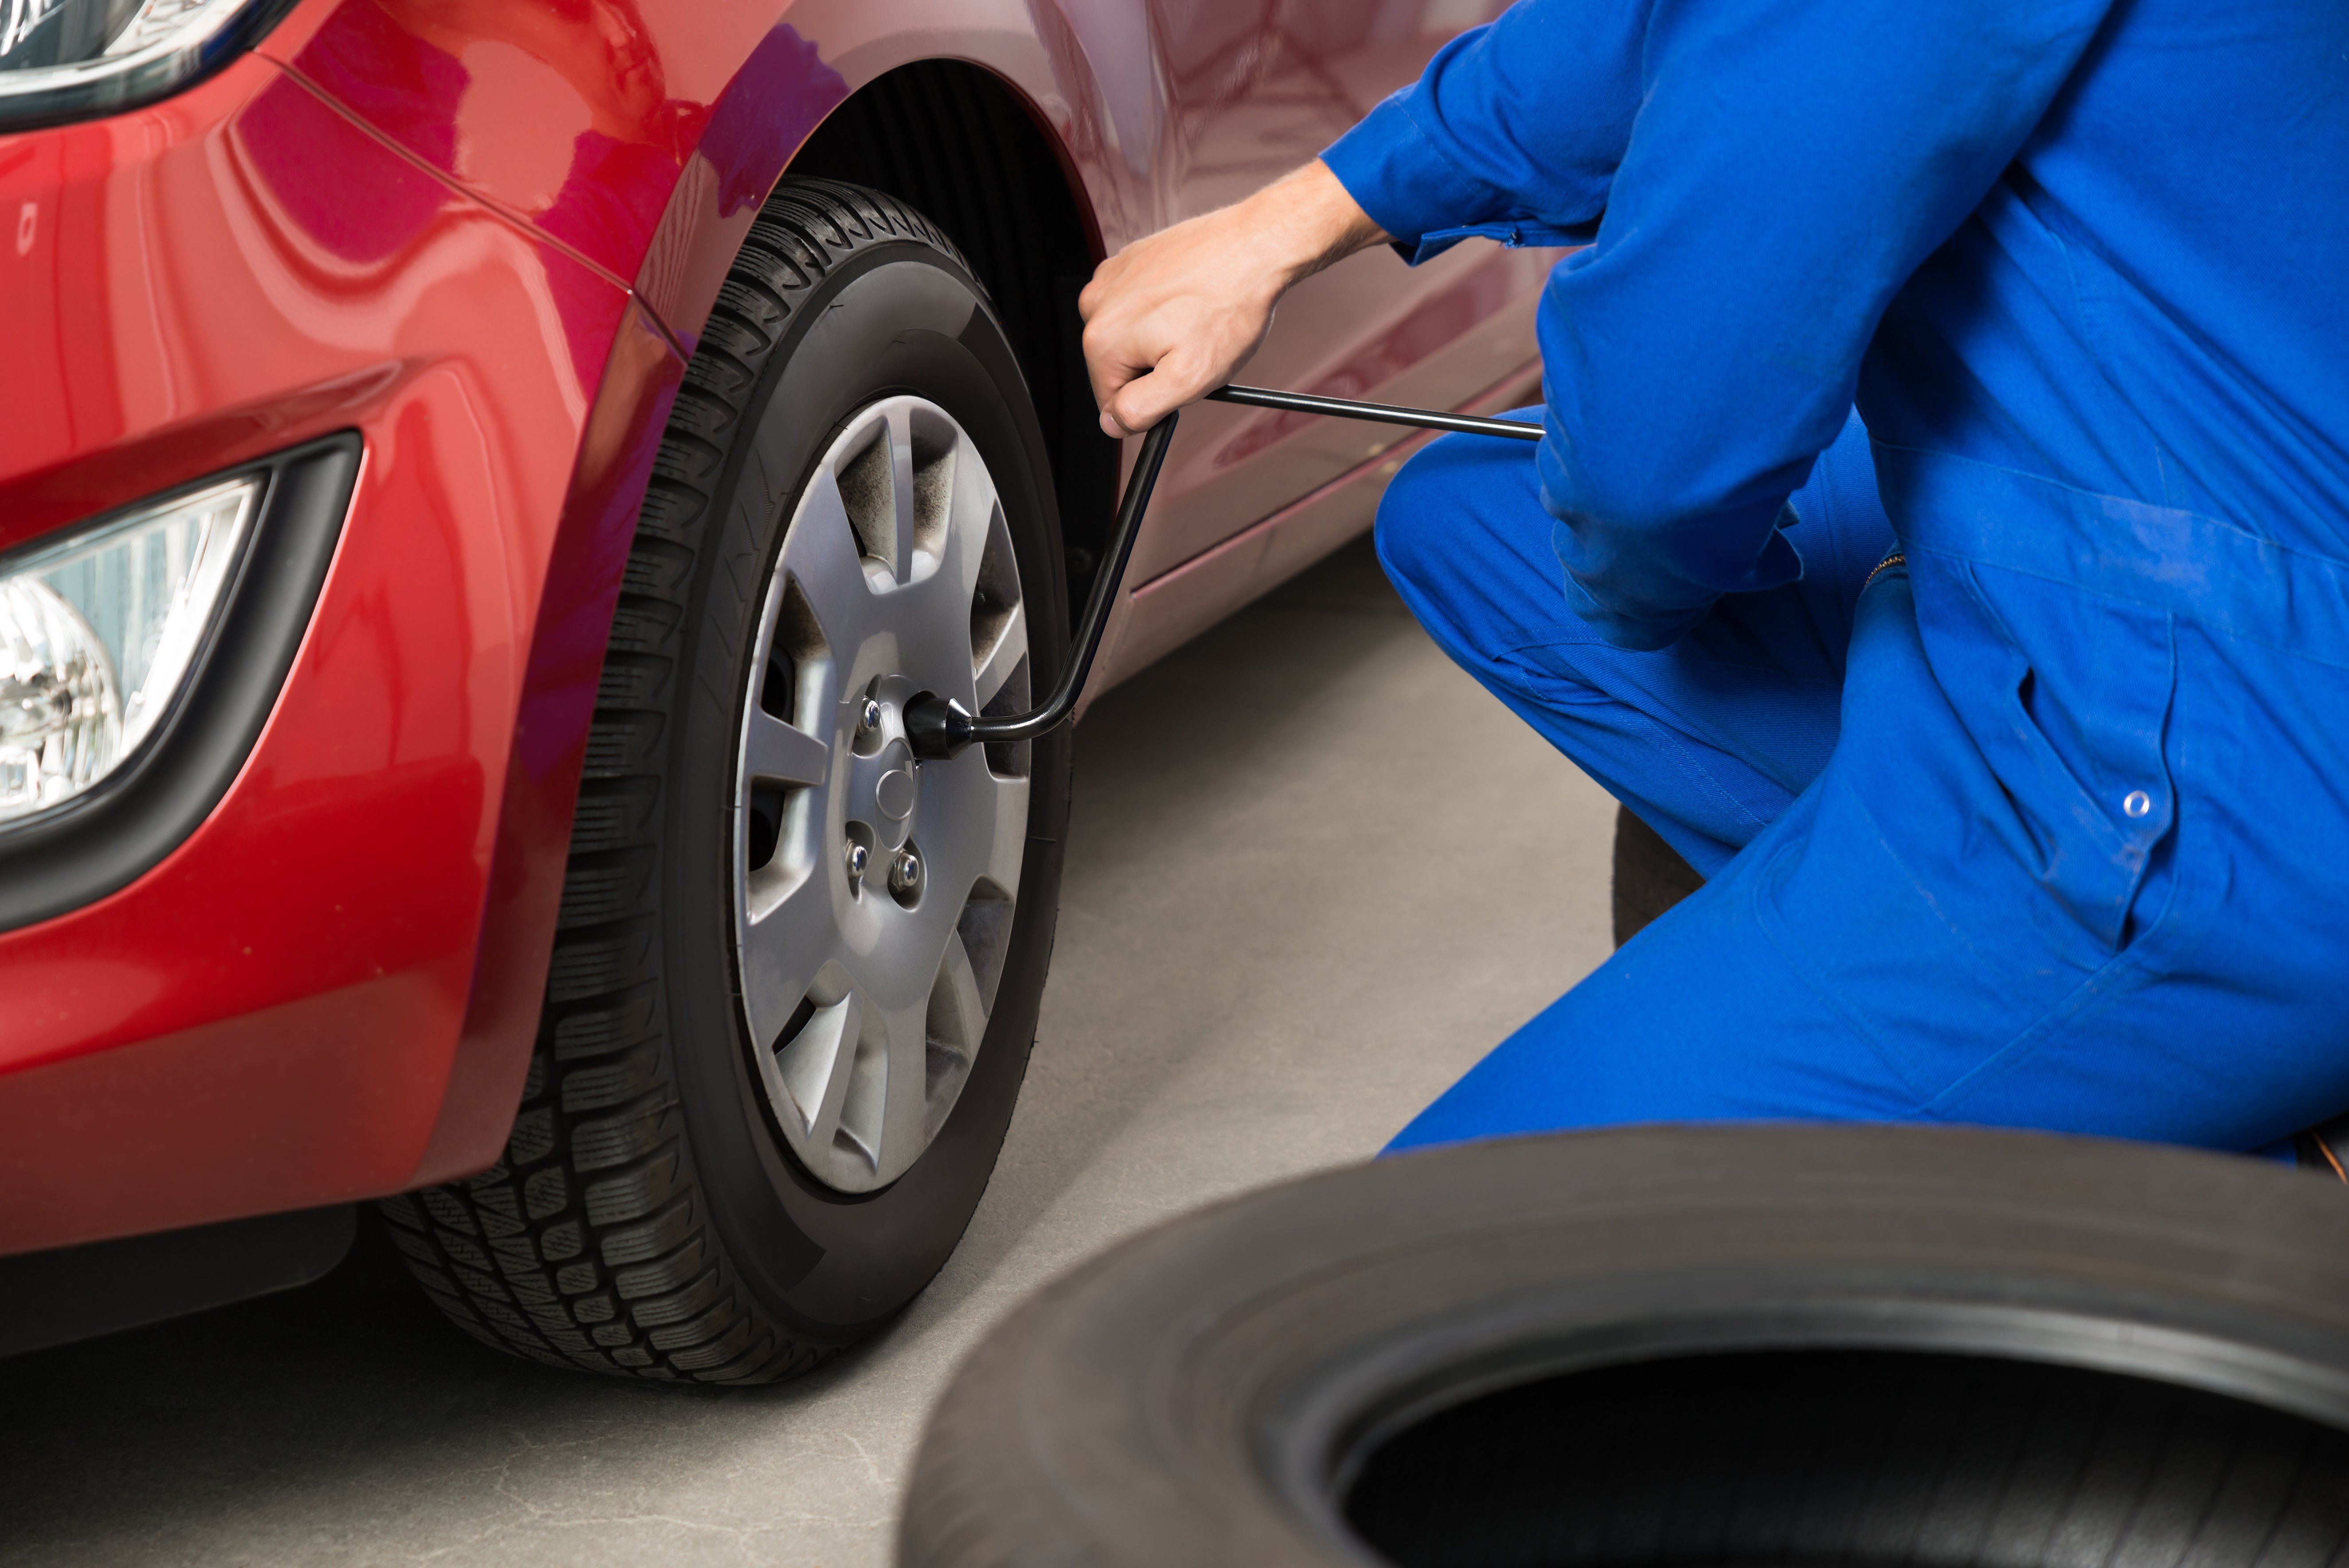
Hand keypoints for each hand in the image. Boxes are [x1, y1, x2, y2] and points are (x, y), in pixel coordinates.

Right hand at [1079, 160, 1391, 437]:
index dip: (1153, 400)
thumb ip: (1141, 410)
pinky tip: (1192, 298)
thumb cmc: (1229, 305)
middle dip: (1155, 366)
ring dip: (1160, 336)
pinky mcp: (1131, 259)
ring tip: (1197, 320)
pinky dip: (1164, 306)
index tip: (1182, 375)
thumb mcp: (1188, 379)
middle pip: (1120, 366)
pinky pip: (1140, 303)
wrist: (1255, 246)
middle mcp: (1096, 305)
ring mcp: (1113, 278)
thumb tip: (1113, 423)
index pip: (1112, 402)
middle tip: (1195, 346)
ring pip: (1130, 335)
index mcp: (1102, 340)